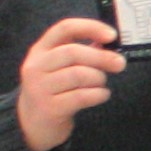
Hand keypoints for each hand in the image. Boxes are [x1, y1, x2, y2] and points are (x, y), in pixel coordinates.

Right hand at [15, 18, 125, 150]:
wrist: (31, 123)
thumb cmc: (54, 89)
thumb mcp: (60, 67)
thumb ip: (81, 52)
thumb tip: (108, 42)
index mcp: (40, 50)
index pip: (64, 28)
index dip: (90, 27)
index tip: (112, 35)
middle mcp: (36, 66)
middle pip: (73, 52)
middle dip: (102, 57)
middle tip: (119, 64)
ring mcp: (39, 88)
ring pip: (79, 74)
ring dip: (99, 78)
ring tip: (101, 84)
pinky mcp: (49, 108)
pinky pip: (82, 96)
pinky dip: (99, 94)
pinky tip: (101, 95)